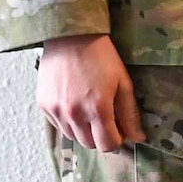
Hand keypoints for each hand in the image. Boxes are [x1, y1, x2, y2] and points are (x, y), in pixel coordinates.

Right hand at [38, 33, 144, 151]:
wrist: (70, 36)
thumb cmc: (101, 56)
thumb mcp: (123, 83)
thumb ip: (130, 114)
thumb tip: (138, 138)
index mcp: (98, 109)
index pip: (107, 145)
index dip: (116, 140)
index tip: (118, 130)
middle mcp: (75, 114)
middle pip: (89, 144)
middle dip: (100, 136)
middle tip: (105, 119)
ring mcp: (57, 110)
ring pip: (73, 137)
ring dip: (83, 130)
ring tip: (88, 110)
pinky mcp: (44, 104)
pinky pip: (58, 125)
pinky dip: (68, 121)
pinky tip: (74, 104)